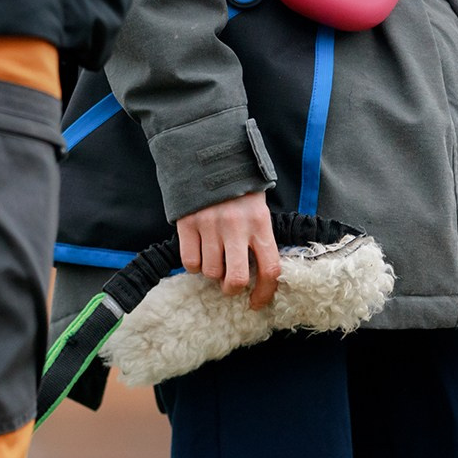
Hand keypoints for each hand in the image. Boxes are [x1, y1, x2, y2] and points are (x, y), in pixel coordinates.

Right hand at [177, 191, 279, 308]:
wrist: (208, 155)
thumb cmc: (238, 188)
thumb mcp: (259, 209)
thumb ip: (260, 238)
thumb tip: (259, 276)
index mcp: (260, 223)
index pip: (269, 269)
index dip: (265, 292)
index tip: (257, 302)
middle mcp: (236, 226)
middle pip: (236, 278)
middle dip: (232, 288)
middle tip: (229, 284)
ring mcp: (210, 224)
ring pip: (210, 272)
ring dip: (212, 273)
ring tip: (214, 257)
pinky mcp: (188, 222)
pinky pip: (190, 262)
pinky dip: (194, 264)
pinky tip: (199, 251)